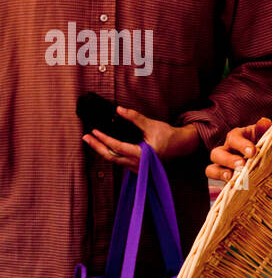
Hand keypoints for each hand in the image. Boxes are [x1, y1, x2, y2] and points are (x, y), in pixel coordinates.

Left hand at [83, 109, 199, 173]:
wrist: (180, 146)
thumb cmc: (168, 136)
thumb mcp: (151, 124)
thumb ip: (134, 117)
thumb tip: (118, 109)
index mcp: (142, 154)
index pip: (117, 147)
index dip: (104, 139)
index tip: (94, 131)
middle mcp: (138, 164)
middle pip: (111, 157)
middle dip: (97, 146)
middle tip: (85, 137)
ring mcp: (137, 168)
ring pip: (114, 160)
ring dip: (102, 150)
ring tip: (92, 140)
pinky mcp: (137, 167)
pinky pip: (120, 162)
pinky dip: (111, 153)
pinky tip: (104, 146)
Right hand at [206, 117, 271, 183]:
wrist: (267, 158)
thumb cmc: (264, 144)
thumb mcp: (264, 136)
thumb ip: (263, 130)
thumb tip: (264, 122)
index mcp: (236, 137)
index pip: (233, 138)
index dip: (241, 145)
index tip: (253, 152)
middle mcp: (226, 151)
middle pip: (216, 154)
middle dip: (228, 160)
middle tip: (241, 165)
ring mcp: (223, 166)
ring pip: (211, 170)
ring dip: (221, 174)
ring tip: (232, 178)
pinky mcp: (226, 180)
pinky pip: (219, 184)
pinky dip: (226, 186)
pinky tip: (237, 189)